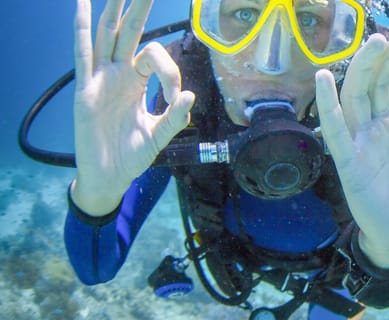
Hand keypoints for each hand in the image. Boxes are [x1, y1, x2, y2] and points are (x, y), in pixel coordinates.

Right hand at [70, 0, 193, 214]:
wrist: (109, 177)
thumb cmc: (131, 155)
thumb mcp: (159, 136)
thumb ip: (174, 118)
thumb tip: (190, 96)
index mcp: (136, 82)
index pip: (155, 57)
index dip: (170, 71)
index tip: (174, 96)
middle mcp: (118, 74)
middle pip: (130, 33)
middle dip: (139, 8)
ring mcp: (101, 79)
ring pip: (107, 36)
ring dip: (113, 11)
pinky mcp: (86, 90)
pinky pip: (83, 55)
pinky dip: (82, 30)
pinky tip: (82, 7)